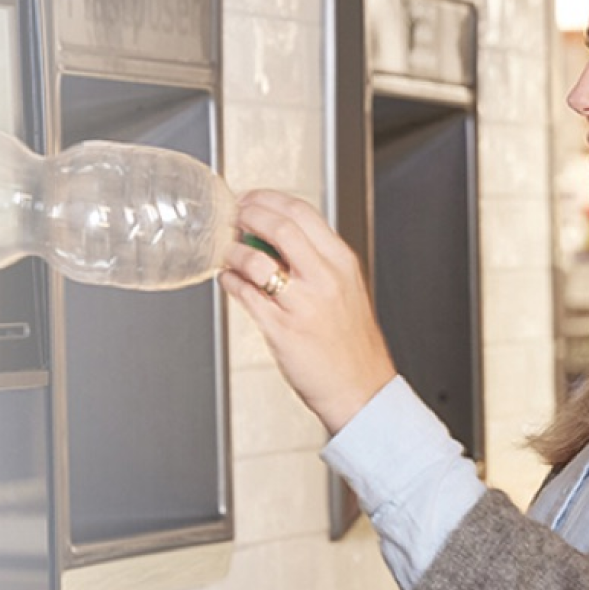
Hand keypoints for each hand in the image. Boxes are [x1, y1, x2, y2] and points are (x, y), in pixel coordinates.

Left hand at [222, 190, 395, 433]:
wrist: (362, 389)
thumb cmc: (351, 344)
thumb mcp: (346, 289)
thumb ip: (316, 261)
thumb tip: (276, 238)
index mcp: (342, 263)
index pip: (303, 212)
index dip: (268, 199)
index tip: (250, 199)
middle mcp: (325, 278)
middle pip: (279, 227)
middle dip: (247, 215)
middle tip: (231, 217)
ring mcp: (303, 304)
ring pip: (257, 260)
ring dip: (233, 251)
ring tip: (226, 251)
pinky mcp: (283, 330)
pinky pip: (246, 296)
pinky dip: (230, 281)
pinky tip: (228, 279)